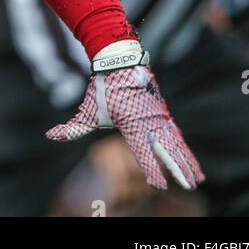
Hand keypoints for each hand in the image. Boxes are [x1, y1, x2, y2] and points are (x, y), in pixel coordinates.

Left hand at [46, 40, 204, 190]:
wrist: (120, 61)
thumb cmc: (102, 88)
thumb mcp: (87, 110)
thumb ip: (72, 127)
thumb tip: (50, 135)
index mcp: (132, 124)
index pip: (143, 152)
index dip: (151, 170)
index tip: (159, 185)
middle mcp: (149, 122)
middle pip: (167, 151)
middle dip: (178, 170)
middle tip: (190, 187)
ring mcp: (159, 117)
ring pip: (176, 144)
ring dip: (188, 162)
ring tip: (197, 180)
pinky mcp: (164, 113)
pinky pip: (177, 135)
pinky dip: (186, 149)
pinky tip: (192, 161)